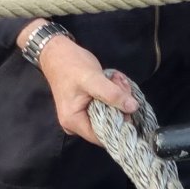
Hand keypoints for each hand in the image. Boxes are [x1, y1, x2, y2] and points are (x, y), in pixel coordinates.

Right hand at [19, 21, 135, 144]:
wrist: (57, 52)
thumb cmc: (71, 65)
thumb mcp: (93, 78)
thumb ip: (112, 94)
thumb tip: (133, 108)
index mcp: (74, 122)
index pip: (104, 136)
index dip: (120, 123)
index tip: (128, 105)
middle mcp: (76, 124)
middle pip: (109, 124)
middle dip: (119, 105)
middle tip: (120, 83)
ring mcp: (81, 115)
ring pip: (110, 113)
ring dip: (118, 96)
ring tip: (115, 78)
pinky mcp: (87, 106)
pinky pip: (106, 105)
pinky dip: (113, 93)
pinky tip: (112, 79)